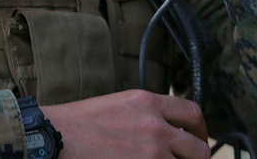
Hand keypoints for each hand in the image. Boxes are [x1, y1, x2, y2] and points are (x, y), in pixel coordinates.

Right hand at [42, 90, 209, 158]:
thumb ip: (144, 113)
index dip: (201, 131)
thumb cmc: (76, 123)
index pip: (193, 113)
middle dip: (197, 158)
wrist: (55, 137)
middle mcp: (156, 126)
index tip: (196, 139)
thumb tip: (161, 128)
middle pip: (199, 148)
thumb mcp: (117, 105)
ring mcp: (152, 153)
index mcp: (148, 102)